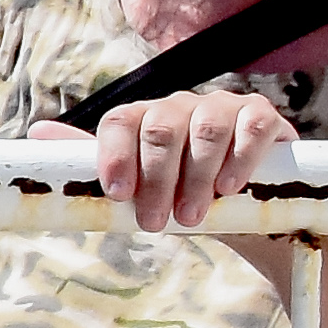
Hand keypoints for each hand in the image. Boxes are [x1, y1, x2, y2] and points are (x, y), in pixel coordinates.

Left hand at [95, 82, 300, 232]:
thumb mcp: (154, 193)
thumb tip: (65, 177)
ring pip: (205, 131)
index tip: (119, 196)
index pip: (120, 122)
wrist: (256, 199)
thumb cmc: (191, 195)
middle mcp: (180, 105)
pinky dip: (240, 159)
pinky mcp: (262, 114)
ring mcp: (222, 105)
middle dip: (156, 180)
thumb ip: (121, 185)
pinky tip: (228, 187)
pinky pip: (252, 128)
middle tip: (154, 222)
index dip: (115, 156)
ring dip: (196, 177)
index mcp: (145, 119)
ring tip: (190, 216)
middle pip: (161, 131)